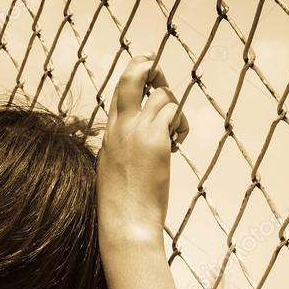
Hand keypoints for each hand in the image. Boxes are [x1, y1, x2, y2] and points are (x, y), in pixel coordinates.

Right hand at [96, 53, 188, 245]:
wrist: (125, 223)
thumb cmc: (122, 205)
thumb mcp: (115, 169)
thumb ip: (125, 148)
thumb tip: (143, 143)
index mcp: (108, 134)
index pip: (119, 91)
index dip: (134, 74)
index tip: (147, 67)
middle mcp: (120, 126)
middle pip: (132, 76)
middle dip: (149, 65)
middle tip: (160, 70)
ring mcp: (136, 130)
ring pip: (162, 95)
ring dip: (174, 109)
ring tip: (175, 135)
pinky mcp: (155, 140)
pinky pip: (173, 112)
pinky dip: (180, 125)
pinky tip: (177, 144)